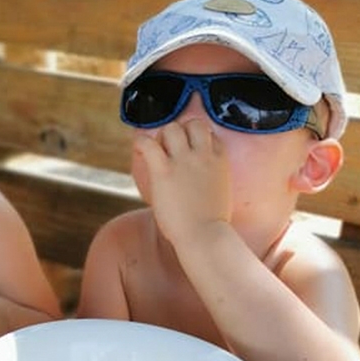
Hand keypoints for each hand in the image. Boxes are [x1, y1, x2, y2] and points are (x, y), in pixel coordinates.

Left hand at [134, 119, 231, 245]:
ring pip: (172, 128)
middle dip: (180, 132)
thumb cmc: (211, 224)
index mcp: (220, 160)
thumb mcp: (220, 193)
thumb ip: (212, 180)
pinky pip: (148, 144)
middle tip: (170, 150)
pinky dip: (141, 143)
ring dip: (162, 137)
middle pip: (192, 124)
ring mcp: (184, 161)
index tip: (189, 152)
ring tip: (157, 153)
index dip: (197, 140)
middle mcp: (203, 155)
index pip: (210, 135)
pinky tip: (140, 150)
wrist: (204, 236)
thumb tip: (198, 183)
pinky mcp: (164, 171)